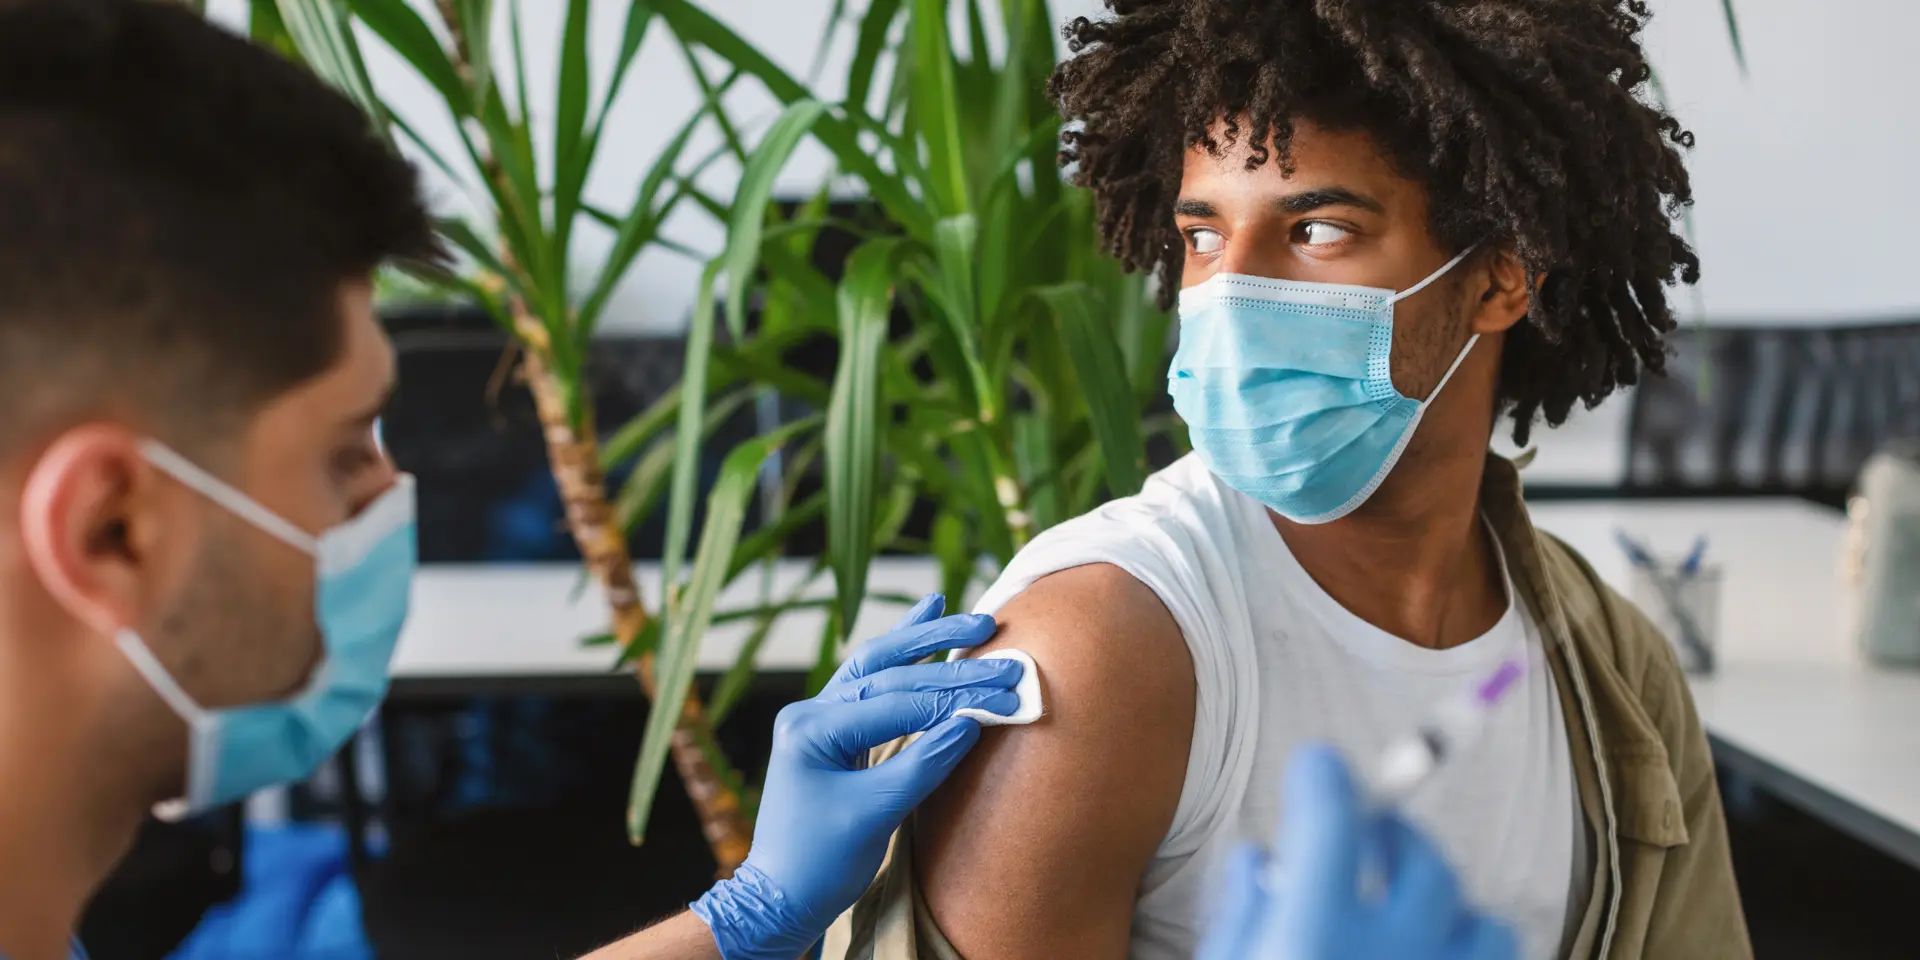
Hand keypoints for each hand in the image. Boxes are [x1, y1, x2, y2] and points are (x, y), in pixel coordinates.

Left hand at [691, 594, 1022, 959]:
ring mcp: (819, 717)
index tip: (1004, 694)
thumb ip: (923, 765)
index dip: (954, 697)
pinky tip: (923, 622)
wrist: (780, 897)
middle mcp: (810, 712)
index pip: (895, 701)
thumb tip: (971, 722)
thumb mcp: (875, 816)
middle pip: (888, 672)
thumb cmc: (820, 863)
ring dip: (922, 638)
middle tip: (997, 642)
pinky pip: (872, 682)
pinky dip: (902, 655)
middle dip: (947, 660)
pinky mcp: (833, 729)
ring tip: (962, 613)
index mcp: (811, 729)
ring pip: (878, 665)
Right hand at [1197, 744, 1517, 959]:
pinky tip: (1431, 951)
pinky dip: (1468, 944)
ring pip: (1482, 918)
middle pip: (1420, 856)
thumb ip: (1244, 910)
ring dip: (1445, 903)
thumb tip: (1265, 859)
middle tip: (1364, 841)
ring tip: (1407, 912)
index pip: (1332, 815)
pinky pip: (1496, 957)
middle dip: (1391, 833)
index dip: (1323, 774)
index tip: (1318, 765)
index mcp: (1313, 936)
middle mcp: (1390, 956)